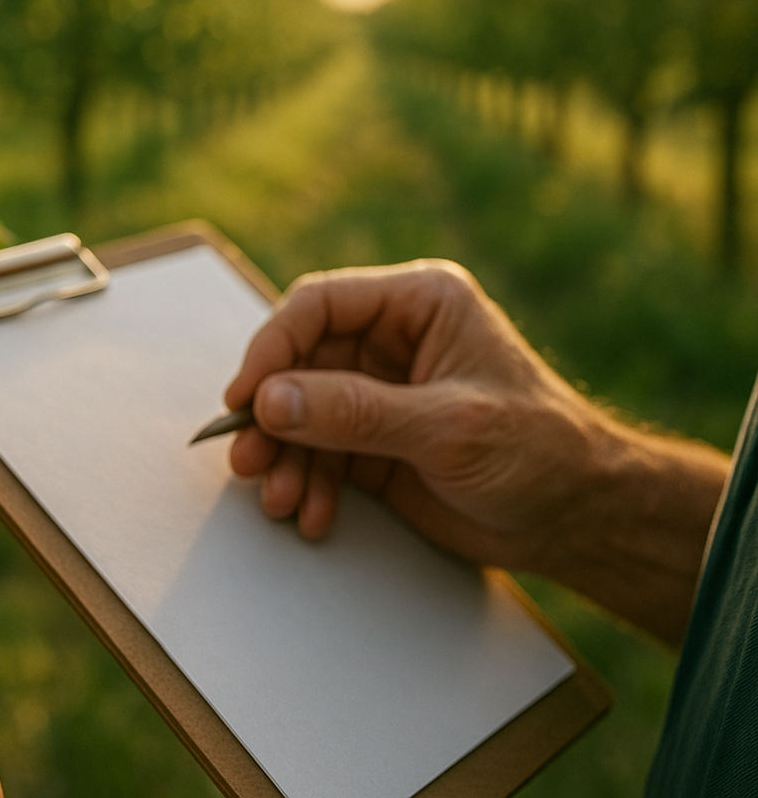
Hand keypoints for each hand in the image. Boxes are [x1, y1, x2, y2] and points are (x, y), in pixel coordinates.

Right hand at [224, 260, 726, 643]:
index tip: (245, 398)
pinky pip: (317, 454)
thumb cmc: (542, 454)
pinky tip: (314, 514)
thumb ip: (356, 412)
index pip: (319, 306)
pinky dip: (308, 485)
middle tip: (251, 460)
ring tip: (283, 500)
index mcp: (419, 304)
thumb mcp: (448, 427)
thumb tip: (269, 401)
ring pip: (298, 413)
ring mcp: (379, 393)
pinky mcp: (373, 442)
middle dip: (272, 418)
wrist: (581, 522)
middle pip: (298, 363)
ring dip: (285, 459)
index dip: (272, 348)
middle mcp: (392, 340)